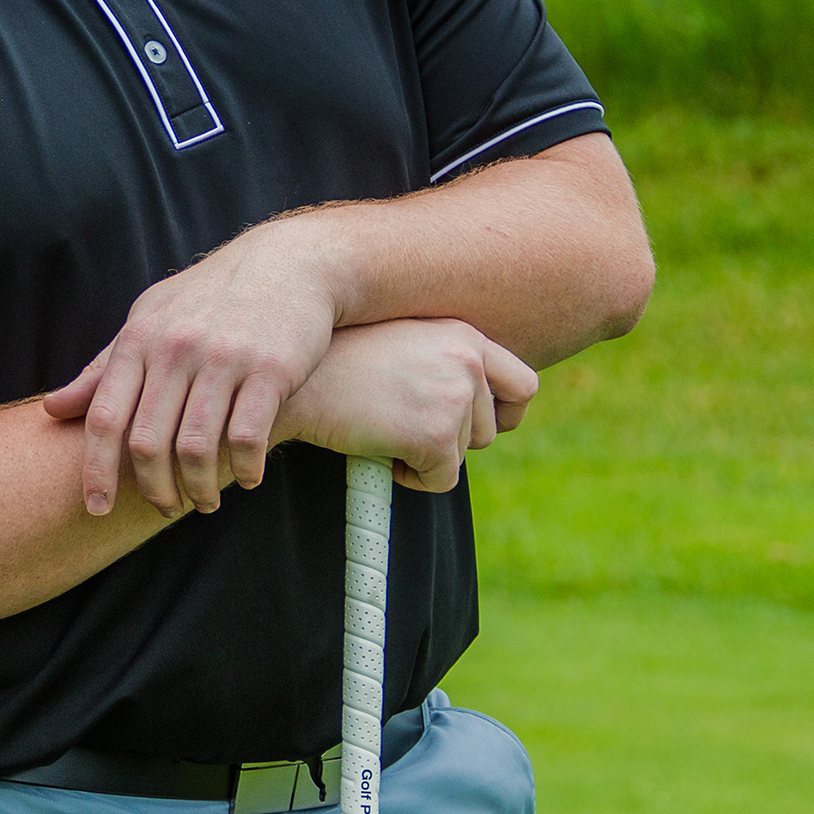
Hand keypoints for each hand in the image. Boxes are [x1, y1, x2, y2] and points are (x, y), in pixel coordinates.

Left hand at [41, 223, 338, 517]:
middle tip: (165, 509)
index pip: (105, 417)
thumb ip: (103, 369)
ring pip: (196, 447)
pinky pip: (247, 436)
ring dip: (199, 488)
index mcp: (139, 340)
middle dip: (153, 489)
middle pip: (147, 442)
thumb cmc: (206, 300)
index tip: (95, 509)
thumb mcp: (148, 321)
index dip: (95, 470)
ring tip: (204, 502)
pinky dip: (245, 468)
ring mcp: (223, 358)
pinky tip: (249, 479)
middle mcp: (176, 349)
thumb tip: (51, 410)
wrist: (286, 264)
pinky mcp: (270, 368)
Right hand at [272, 319, 537, 490]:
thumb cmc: (329, 363)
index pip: (522, 384)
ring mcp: (453, 396)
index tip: (475, 423)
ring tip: (381, 428)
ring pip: (464, 454)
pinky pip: (440, 480)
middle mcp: (467, 359)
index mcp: (461, 333)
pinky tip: (375, 447)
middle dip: (454, 439)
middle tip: (410, 430)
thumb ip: (435, 362)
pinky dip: (410, 477)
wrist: (290, 377)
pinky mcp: (434, 434)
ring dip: (427, 454)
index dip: (502, 412)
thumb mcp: (395, 343)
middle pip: (492, 428)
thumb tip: (462, 401)